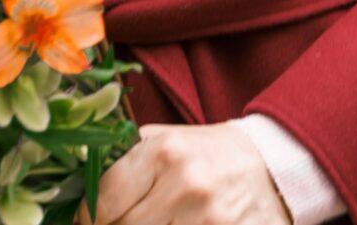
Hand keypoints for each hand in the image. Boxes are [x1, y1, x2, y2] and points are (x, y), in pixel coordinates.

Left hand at [91, 124, 287, 224]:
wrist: (274, 166)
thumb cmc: (211, 153)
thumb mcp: (169, 139)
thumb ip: (127, 158)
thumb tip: (82, 185)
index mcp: (165, 151)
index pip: (106, 196)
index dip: (86, 217)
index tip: (83, 223)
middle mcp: (186, 184)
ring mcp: (209, 218)